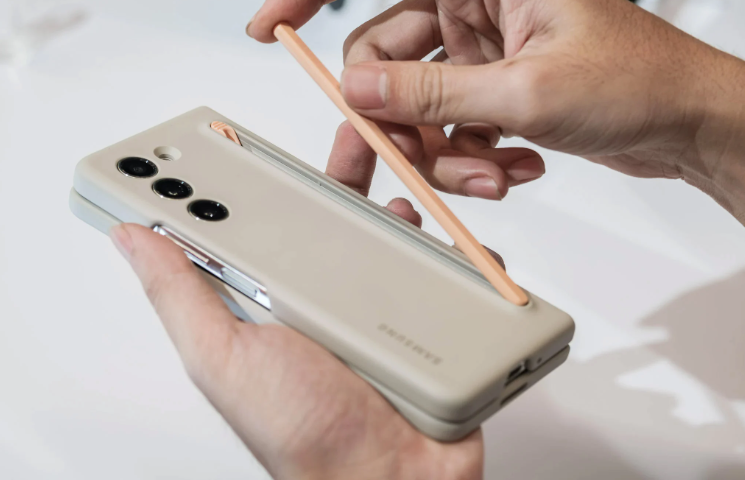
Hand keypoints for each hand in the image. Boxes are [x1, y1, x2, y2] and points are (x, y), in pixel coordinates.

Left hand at [109, 130, 492, 479]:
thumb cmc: (301, 432)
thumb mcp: (224, 356)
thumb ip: (181, 296)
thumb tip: (135, 238)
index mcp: (276, 303)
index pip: (262, 228)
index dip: (255, 182)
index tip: (256, 140)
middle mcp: (329, 303)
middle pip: (334, 222)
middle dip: (344, 174)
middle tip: (353, 133)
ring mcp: (383, 314)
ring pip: (394, 242)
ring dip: (402, 203)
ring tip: (408, 174)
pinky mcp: (431, 330)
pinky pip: (447, 279)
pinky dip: (457, 254)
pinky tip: (459, 240)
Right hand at [248, 0, 744, 220]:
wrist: (688, 123)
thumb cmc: (640, 80)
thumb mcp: (527, 92)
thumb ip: (434, 93)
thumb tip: (362, 93)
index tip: (272, 29)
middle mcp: (477, 7)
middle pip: (390, 65)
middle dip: (394, 125)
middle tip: (387, 170)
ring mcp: (485, 51)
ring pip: (422, 108)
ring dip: (445, 152)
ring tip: (493, 174)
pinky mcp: (496, 88)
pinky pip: (452, 127)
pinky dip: (473, 156)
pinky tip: (517, 163)